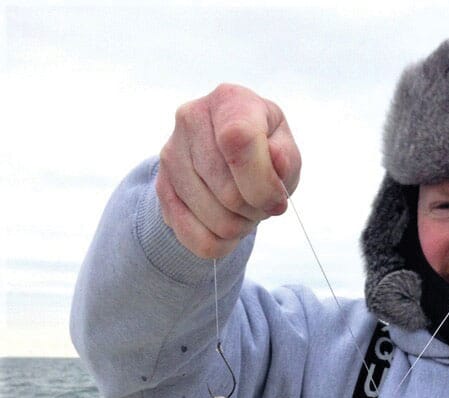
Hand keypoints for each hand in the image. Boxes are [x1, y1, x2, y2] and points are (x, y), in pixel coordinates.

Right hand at [156, 84, 300, 258]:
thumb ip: (286, 158)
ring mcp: (171, 154)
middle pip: (229, 193)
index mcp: (229, 100)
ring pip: (216, 221)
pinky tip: (226, 228)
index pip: (240, 142)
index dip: (262, 183)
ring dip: (240, 228)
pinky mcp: (162, 188)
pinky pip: (196, 239)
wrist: (225, 157)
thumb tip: (276, 163)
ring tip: (244, 210)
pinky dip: (221, 244)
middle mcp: (191, 119)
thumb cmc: (263, 151)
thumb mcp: (284, 148)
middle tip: (261, 204)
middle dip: (255, 210)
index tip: (276, 199)